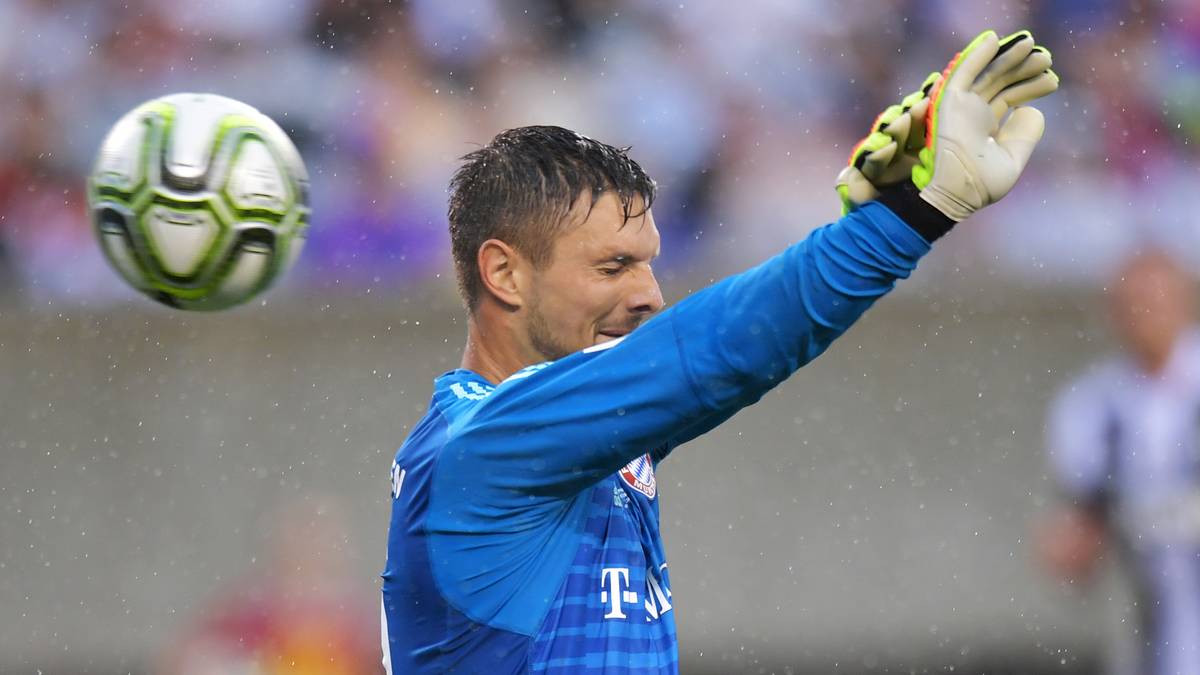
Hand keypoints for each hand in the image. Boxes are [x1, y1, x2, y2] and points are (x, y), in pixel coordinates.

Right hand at [913, 29, 1058, 220]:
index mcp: (986, 126)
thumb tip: (1031, 110)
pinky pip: (962, 73)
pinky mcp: (949, 103)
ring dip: (1008, 57)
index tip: (1052, 80)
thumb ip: (1024, 135)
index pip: (1009, 96)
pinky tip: (994, 39)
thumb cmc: (982, 185)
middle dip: (1024, 68)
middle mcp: (973, 113)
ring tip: (1032, 45)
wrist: (959, 194)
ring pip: (987, 73)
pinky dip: (976, 55)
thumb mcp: (1013, 159)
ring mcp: (960, 107)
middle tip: (1047, 59)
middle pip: (1001, 81)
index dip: (1030, 86)